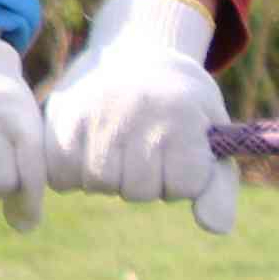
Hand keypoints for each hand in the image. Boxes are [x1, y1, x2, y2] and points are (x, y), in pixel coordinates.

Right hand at [42, 0, 237, 233]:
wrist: (135, 51)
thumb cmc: (182, 106)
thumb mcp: (213, 138)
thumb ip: (218, 187)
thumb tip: (213, 228)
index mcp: (181, 116)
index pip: (183, 187)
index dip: (183, 178)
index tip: (180, 151)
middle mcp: (136, 110)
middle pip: (137, 190)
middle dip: (144, 180)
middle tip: (143, 149)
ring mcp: (94, 112)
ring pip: (98, 184)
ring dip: (108, 178)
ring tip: (115, 150)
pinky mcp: (59, 115)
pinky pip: (61, 174)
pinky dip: (71, 173)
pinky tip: (86, 153)